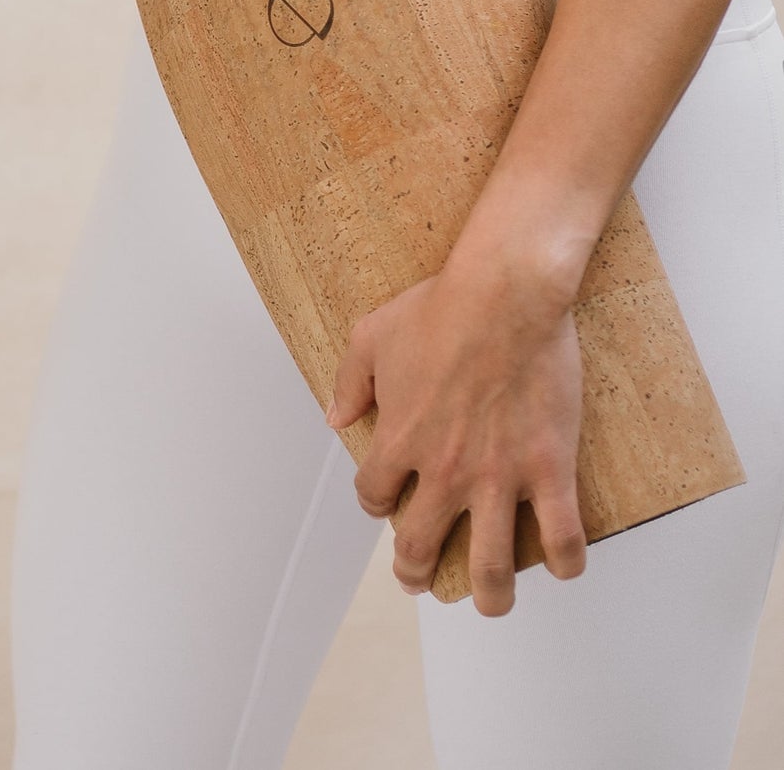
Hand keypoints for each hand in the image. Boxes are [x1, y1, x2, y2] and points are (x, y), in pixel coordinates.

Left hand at [329, 261, 587, 615]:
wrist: (503, 297)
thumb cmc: (440, 309)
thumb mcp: (372, 336)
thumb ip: (350, 383)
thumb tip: (336, 418)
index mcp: (400, 440)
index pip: (374, 496)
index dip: (376, 506)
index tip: (385, 506)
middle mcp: (443, 470)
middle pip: (422, 545)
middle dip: (417, 571)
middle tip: (422, 581)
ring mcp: (497, 475)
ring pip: (492, 564)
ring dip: (490, 594)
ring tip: (490, 603)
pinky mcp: (548, 470)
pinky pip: (561, 536)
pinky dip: (564, 562)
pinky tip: (561, 567)